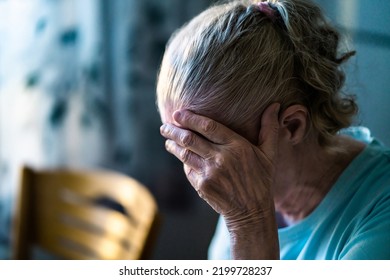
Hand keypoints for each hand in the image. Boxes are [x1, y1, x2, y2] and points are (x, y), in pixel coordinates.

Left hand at [160, 103, 280, 231]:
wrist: (251, 212)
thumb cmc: (261, 180)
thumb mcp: (270, 154)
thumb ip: (270, 129)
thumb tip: (275, 106)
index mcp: (237, 146)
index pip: (208, 126)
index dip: (190, 118)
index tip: (178, 113)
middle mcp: (221, 158)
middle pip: (190, 138)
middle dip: (173, 130)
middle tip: (164, 125)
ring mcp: (209, 173)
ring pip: (184, 153)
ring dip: (172, 145)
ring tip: (167, 139)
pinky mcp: (202, 186)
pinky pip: (187, 169)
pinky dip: (183, 161)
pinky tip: (181, 156)